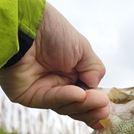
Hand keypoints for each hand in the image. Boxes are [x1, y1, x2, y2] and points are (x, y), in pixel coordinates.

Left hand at [0, 2, 108, 128]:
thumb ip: (94, 70)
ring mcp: (42, 91)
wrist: (25, 23)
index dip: (96, 103)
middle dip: (91, 108)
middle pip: (76, 105)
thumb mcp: (82, 48)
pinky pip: (50, 100)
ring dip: (83, 105)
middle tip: (105, 108)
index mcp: (69, 72)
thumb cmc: (52, 30)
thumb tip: (95, 88)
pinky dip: (66, 98)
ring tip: (98, 101)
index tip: (108, 109)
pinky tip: (79, 94)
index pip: (85, 95)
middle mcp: (56, 83)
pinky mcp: (28, 96)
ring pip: (66, 106)